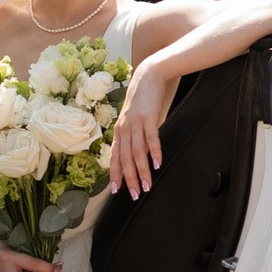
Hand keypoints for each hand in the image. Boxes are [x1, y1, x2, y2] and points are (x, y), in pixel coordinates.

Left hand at [110, 60, 171, 197]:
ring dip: (142, 171)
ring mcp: (136, 123)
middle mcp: (124, 128)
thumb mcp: (132, 118)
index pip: (115, 157)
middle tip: (135, 195)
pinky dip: (154, 153)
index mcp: (119, 130)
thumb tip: (137, 154)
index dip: (116, 174)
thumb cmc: (142, 99)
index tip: (117, 190)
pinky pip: (151, 139)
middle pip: (126, 159)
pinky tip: (157, 165)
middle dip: (129, 179)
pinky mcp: (149, 117)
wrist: (148, 75)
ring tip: (147, 186)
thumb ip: (133, 135)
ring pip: (137, 152)